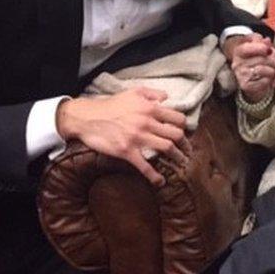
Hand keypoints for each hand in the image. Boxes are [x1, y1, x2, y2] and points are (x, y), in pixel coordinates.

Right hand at [56, 87, 190, 186]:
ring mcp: (137, 138)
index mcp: (150, 108)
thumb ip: (152, 93)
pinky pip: (145, 166)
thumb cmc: (110, 105)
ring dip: (178, 158)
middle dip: (185, 144)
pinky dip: (154, 176)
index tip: (185, 133)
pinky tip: (160, 181)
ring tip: (182, 163)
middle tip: (188, 151)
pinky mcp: (126, 151)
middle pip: (176, 135)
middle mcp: (147, 122)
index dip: (184, 127)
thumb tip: (167, 98)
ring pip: (166, 148)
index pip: (177, 118)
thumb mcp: (133, 92)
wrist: (86, 117)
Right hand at [230, 34, 274, 102]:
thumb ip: (261, 40)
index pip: (247, 48)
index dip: (260, 48)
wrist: (253, 78)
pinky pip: (264, 81)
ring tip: (274, 69)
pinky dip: (273, 79)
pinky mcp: (246, 86)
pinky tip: (272, 78)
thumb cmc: (256, 59)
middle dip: (274, 60)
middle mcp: (237, 64)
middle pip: (260, 59)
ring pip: (262, 70)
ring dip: (274, 70)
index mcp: (239, 51)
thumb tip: (267, 41)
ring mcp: (241, 76)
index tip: (268, 49)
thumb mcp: (257, 44)